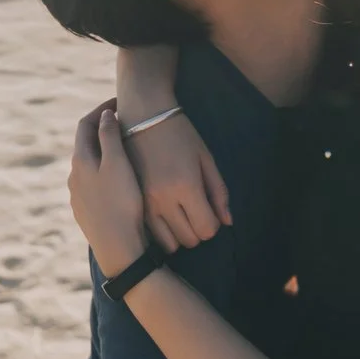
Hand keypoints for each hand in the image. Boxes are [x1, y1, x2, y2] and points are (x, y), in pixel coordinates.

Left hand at [69, 100, 149, 273]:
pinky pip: (93, 184)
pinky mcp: (85, 211)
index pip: (85, 125)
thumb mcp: (118, 164)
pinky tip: (121, 179)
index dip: (101, 110)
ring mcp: (77, 196)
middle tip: (124, 122)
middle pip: (86, 144)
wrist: (118, 248)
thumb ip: (109, 136)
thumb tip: (104, 115)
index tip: (118, 102)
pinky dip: (104, 173)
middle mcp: (74, 176)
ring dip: (104, 153)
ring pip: (89, 166)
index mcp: (80, 160)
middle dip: (102, 130)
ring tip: (125, 149)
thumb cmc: (122, 202)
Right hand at [134, 112, 228, 252]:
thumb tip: (227, 222)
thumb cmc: (180, 133)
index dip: (213, 225)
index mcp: (186, 186)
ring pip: (168, 243)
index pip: (206, 229)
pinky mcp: (132, 201)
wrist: (143, 115)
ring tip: (180, 216)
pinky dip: (162, 231)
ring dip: (179, 234)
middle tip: (197, 212)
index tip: (210, 211)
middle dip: (198, 230)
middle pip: (189, 240)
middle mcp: (163, 199)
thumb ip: (218, 192)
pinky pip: (151, 233)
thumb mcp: (206, 159)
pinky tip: (165, 215)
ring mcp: (144, 202)